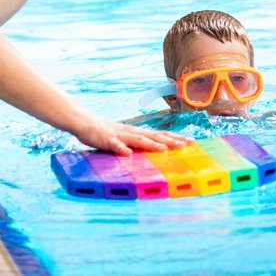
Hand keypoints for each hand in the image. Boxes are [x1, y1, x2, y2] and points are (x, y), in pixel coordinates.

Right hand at [75, 119, 192, 155]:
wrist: (84, 122)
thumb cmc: (106, 133)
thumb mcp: (125, 139)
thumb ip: (138, 144)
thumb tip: (155, 149)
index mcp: (137, 133)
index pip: (160, 135)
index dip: (175, 138)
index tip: (191, 142)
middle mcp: (131, 132)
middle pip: (154, 136)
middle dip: (170, 141)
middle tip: (186, 145)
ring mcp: (119, 135)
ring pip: (137, 139)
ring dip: (150, 144)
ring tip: (162, 148)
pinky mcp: (105, 139)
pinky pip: (114, 145)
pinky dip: (121, 148)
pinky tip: (127, 153)